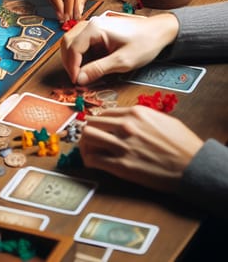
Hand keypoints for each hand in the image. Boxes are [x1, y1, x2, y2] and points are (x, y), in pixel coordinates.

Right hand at [61, 12, 179, 84]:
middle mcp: (90, 23)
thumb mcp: (123, 61)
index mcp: (94, 28)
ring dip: (72, 57)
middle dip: (69, 62)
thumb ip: (98, 69)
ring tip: (79, 73)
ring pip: (72, 40)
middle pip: (67, 42)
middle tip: (76, 79)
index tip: (76, 81)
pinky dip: (80, 54)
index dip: (72, 66)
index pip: (73, 48)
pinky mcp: (97, 30)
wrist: (160, 31)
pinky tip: (87, 65)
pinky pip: (81, 41)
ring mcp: (93, 25)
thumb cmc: (145, 43)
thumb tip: (79, 79)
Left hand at [79, 106, 203, 191]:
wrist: (194, 166)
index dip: (98, 120)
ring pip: (87, 137)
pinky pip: (94, 159)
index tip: (97, 126)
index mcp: (135, 113)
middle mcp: (125, 126)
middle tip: (89, 138)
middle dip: (88, 130)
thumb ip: (141, 117)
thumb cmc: (183, 145)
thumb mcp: (162, 119)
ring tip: (87, 149)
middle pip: (92, 123)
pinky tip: (91, 162)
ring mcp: (122, 145)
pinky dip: (89, 159)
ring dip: (84, 144)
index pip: (104, 112)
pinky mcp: (122, 166)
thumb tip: (127, 118)